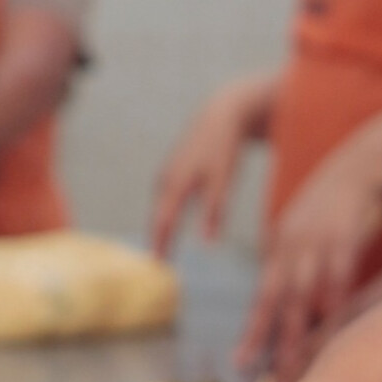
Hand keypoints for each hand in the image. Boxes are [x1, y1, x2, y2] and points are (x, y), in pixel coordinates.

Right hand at [151, 74, 276, 256]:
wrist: (220, 113)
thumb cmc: (224, 147)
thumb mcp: (223, 180)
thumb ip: (214, 211)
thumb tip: (207, 242)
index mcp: (176, 183)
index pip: (163, 223)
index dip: (161, 245)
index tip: (159, 267)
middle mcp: (166, 179)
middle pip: (158, 217)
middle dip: (157, 240)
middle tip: (158, 266)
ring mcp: (167, 172)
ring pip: (160, 207)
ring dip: (160, 228)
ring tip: (162, 251)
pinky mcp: (173, 168)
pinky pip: (164, 197)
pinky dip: (165, 213)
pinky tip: (170, 224)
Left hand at [236, 146, 381, 379]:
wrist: (360, 164)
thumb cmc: (333, 203)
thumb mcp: (303, 228)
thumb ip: (293, 260)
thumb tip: (288, 298)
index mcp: (279, 247)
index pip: (263, 296)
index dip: (253, 330)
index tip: (241, 362)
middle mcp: (291, 247)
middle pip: (275, 300)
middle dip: (264, 339)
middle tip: (256, 374)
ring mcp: (316, 243)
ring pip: (302, 295)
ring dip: (296, 333)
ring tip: (291, 365)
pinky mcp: (344, 238)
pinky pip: (337, 277)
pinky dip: (331, 303)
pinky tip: (328, 327)